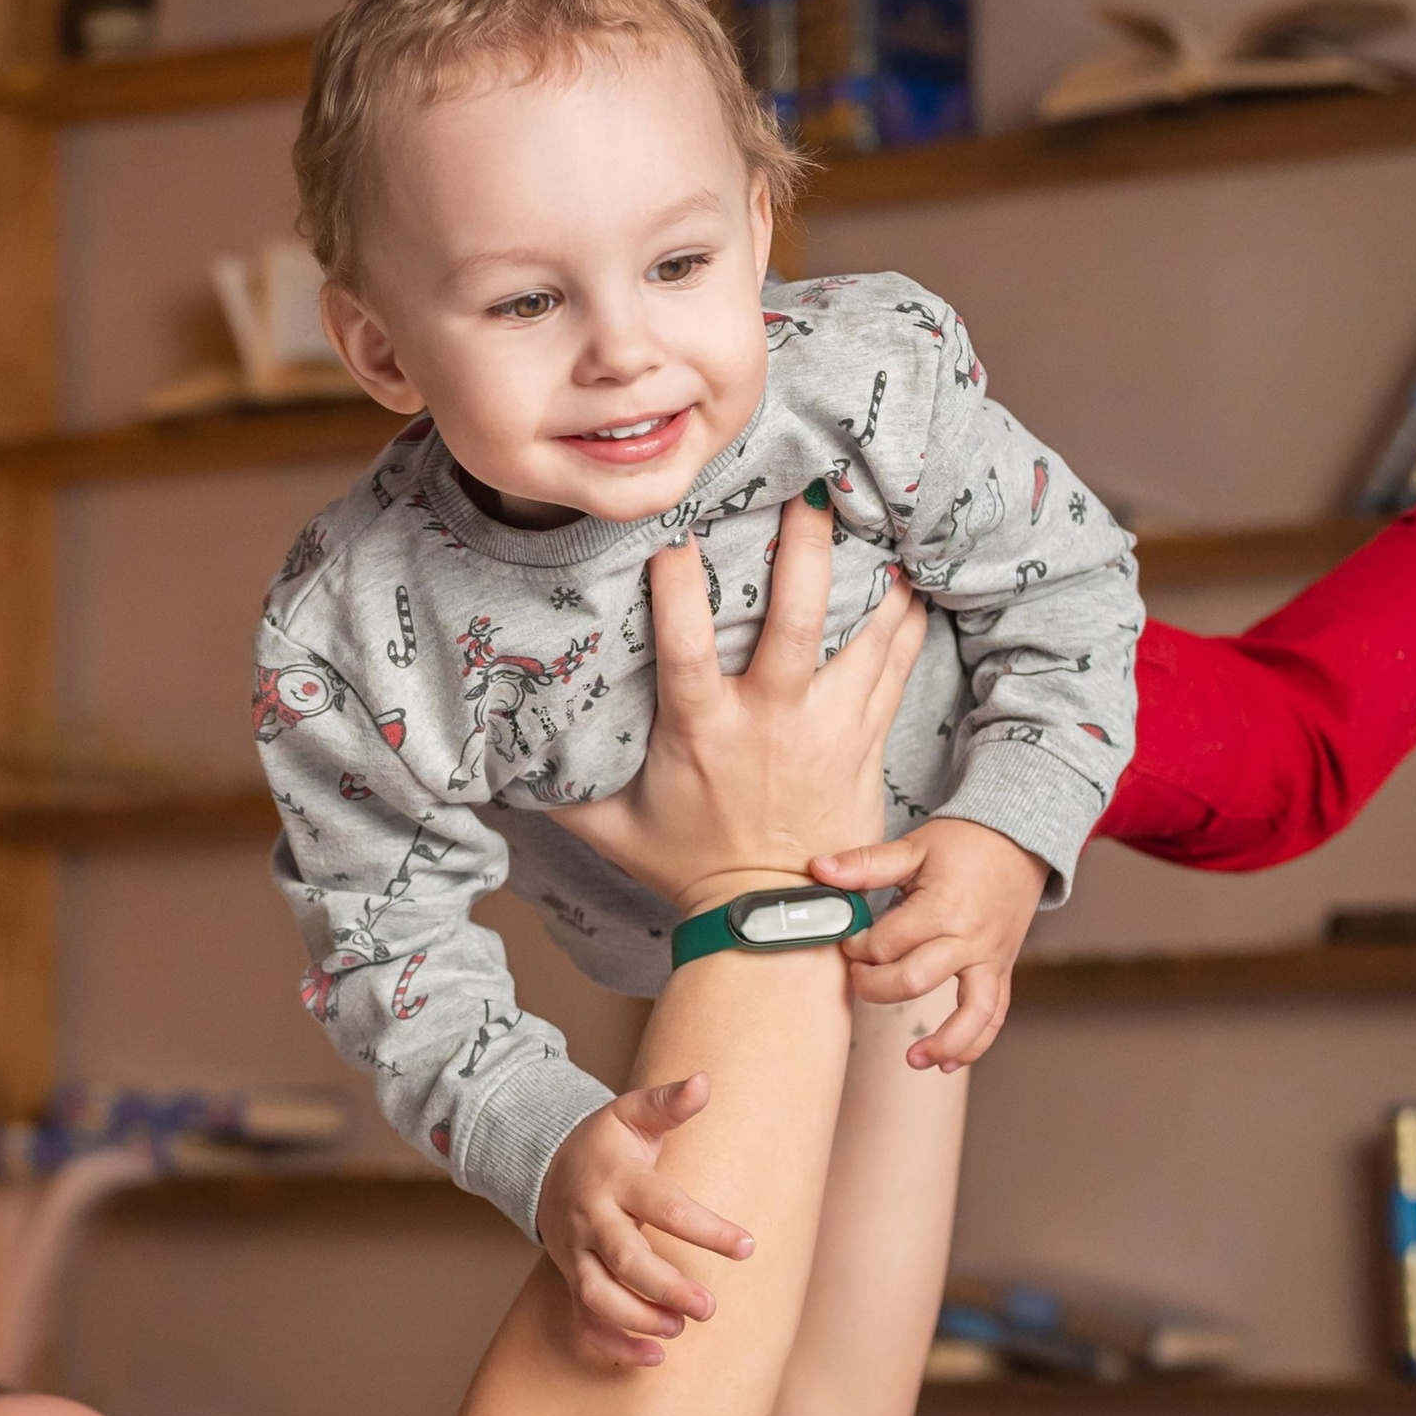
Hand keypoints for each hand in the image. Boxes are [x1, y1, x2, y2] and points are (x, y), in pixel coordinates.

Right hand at [535, 1076, 754, 1369]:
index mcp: (617, 1180)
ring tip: (680, 1330)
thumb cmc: (604, 1143)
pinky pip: (585, 1320)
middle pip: (624, 1259)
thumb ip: (668, 1103)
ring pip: (597, 1296)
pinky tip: (655, 1358)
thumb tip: (703, 1081)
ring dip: (637, 1319)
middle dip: (664, 1287)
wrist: (542, 1165)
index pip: (664, 1206)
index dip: (706, 1228)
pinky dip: (614, 1345)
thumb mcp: (631, 1115)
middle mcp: (593, 1220)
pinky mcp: (571, 1278)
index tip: (748, 1246)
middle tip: (709, 1308)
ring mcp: (577, 1253)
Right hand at [555, 495, 925, 910]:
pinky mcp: (864, 742)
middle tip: (808, 494)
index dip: (680, 587)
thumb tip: (504, 757)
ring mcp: (825, 728)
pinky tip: (912, 582)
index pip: (686, 646)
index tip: (674, 534)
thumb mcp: (614, 831)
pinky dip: (907, 623)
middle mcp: (770, 721)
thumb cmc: (690, 869)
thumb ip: (563, 790)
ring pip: (863, 638)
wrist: (775, 922)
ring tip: (877, 520)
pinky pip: (897, 669)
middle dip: (804, 551)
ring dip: (873, 579)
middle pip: (795, 622)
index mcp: (702, 732)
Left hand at [818, 815, 1047, 1069]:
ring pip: (971, 1013)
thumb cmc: (965, 844)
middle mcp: (969, 940)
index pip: (885, 944)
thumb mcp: (913, 847)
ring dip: (943, 1041)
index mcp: (942, 908)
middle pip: (914, 981)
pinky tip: (948, 1063)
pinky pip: (994, 1015)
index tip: (850, 938)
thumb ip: (866, 863)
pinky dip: (975, 1043)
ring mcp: (989, 960)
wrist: (1020, 841)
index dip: (857, 946)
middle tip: (859, 975)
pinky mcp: (1002, 971)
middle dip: (875, 985)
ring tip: (914, 1059)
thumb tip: (819, 868)